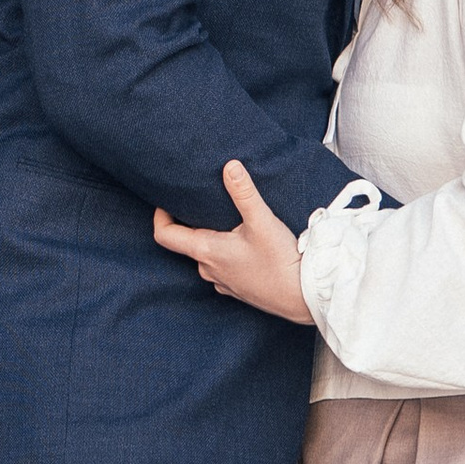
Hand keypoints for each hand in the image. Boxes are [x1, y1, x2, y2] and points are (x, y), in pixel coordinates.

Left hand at [154, 158, 314, 321]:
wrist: (304, 297)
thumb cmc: (281, 261)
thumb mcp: (262, 221)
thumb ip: (244, 193)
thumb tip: (229, 166)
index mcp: (207, 251)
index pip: (165, 235)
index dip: (160, 216)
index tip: (166, 200)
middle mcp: (209, 269)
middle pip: (185, 244)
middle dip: (188, 223)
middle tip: (197, 203)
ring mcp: (221, 282)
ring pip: (204, 256)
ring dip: (208, 239)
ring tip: (222, 221)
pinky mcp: (236, 289)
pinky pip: (220, 269)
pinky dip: (223, 255)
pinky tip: (241, 246)